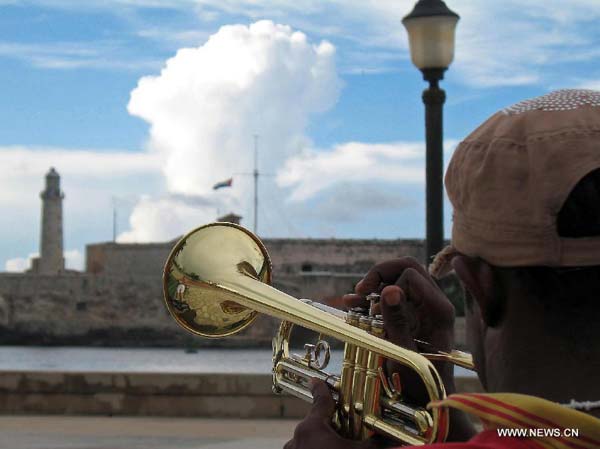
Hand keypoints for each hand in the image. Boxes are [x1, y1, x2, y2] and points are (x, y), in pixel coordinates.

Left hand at [284, 380, 373, 448]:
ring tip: (336, 447)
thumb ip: (376, 444)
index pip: (320, 401)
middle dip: (328, 423)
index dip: (322, 389)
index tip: (317, 380)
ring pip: (307, 440)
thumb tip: (392, 440)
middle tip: (343, 427)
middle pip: (314, 422)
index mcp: (313, 427)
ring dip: (320, 441)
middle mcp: (298, 437)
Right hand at [344, 257, 455, 391]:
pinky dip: (373, 297)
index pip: (410, 275)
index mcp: (438, 310)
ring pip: (398, 277)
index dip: (387, 285)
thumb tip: (390, 289)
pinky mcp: (412, 313)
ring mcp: (424, 306)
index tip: (372, 306)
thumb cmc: (420, 383)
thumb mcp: (404, 354)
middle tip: (360, 290)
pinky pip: (393, 293)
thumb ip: (397, 322)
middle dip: (379, 274)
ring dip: (374, 286)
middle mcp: (433, 302)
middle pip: (406, 267)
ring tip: (354, 300)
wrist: (427, 400)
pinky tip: (353, 305)